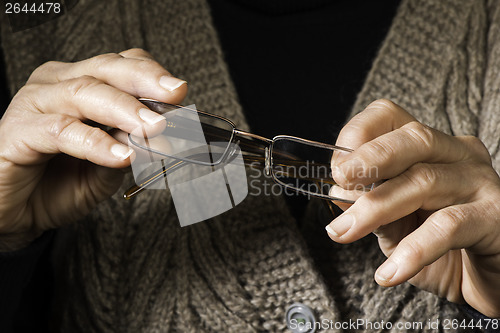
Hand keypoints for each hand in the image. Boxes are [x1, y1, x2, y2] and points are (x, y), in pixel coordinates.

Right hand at [0, 48, 186, 250]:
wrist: (18, 213)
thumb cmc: (61, 183)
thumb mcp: (108, 165)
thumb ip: (130, 144)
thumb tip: (162, 132)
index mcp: (79, 83)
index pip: (121, 65)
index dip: (152, 75)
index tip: (180, 92)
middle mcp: (56, 84)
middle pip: (105, 70)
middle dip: (144, 85)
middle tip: (175, 102)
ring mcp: (34, 104)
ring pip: (85, 94)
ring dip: (125, 112)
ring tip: (153, 130)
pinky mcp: (18, 132)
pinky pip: (61, 131)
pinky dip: (95, 143)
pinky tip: (120, 157)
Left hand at [326, 99, 499, 317]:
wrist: (486, 285)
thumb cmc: (440, 249)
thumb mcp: (396, 225)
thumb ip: (371, 205)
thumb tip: (336, 191)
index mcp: (430, 149)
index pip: (390, 116)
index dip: (358, 135)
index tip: (336, 170)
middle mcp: (459, 155)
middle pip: (413, 138)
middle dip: (370, 159)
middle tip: (338, 182)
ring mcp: (481, 182)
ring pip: (424, 181)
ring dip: (375, 208)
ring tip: (343, 233)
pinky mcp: (495, 217)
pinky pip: (448, 226)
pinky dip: (412, 251)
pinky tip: (388, 273)